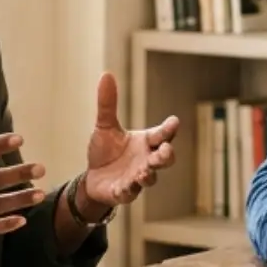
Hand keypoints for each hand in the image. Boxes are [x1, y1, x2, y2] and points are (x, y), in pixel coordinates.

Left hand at [79, 72, 178, 208]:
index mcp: (145, 142)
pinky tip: (124, 186)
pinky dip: (128, 190)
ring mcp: (137, 178)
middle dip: (167, 155)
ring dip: (149, 175)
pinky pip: (129, 192)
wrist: (93, 178)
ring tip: (144, 172)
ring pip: (151, 178)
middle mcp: (146, 160)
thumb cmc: (106, 151)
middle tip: (164, 151)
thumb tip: (107, 74)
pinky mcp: (124, 192)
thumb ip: (108, 103)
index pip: (161, 134)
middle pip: (165, 158)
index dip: (168, 129)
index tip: (173, 122)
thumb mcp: (105, 126)